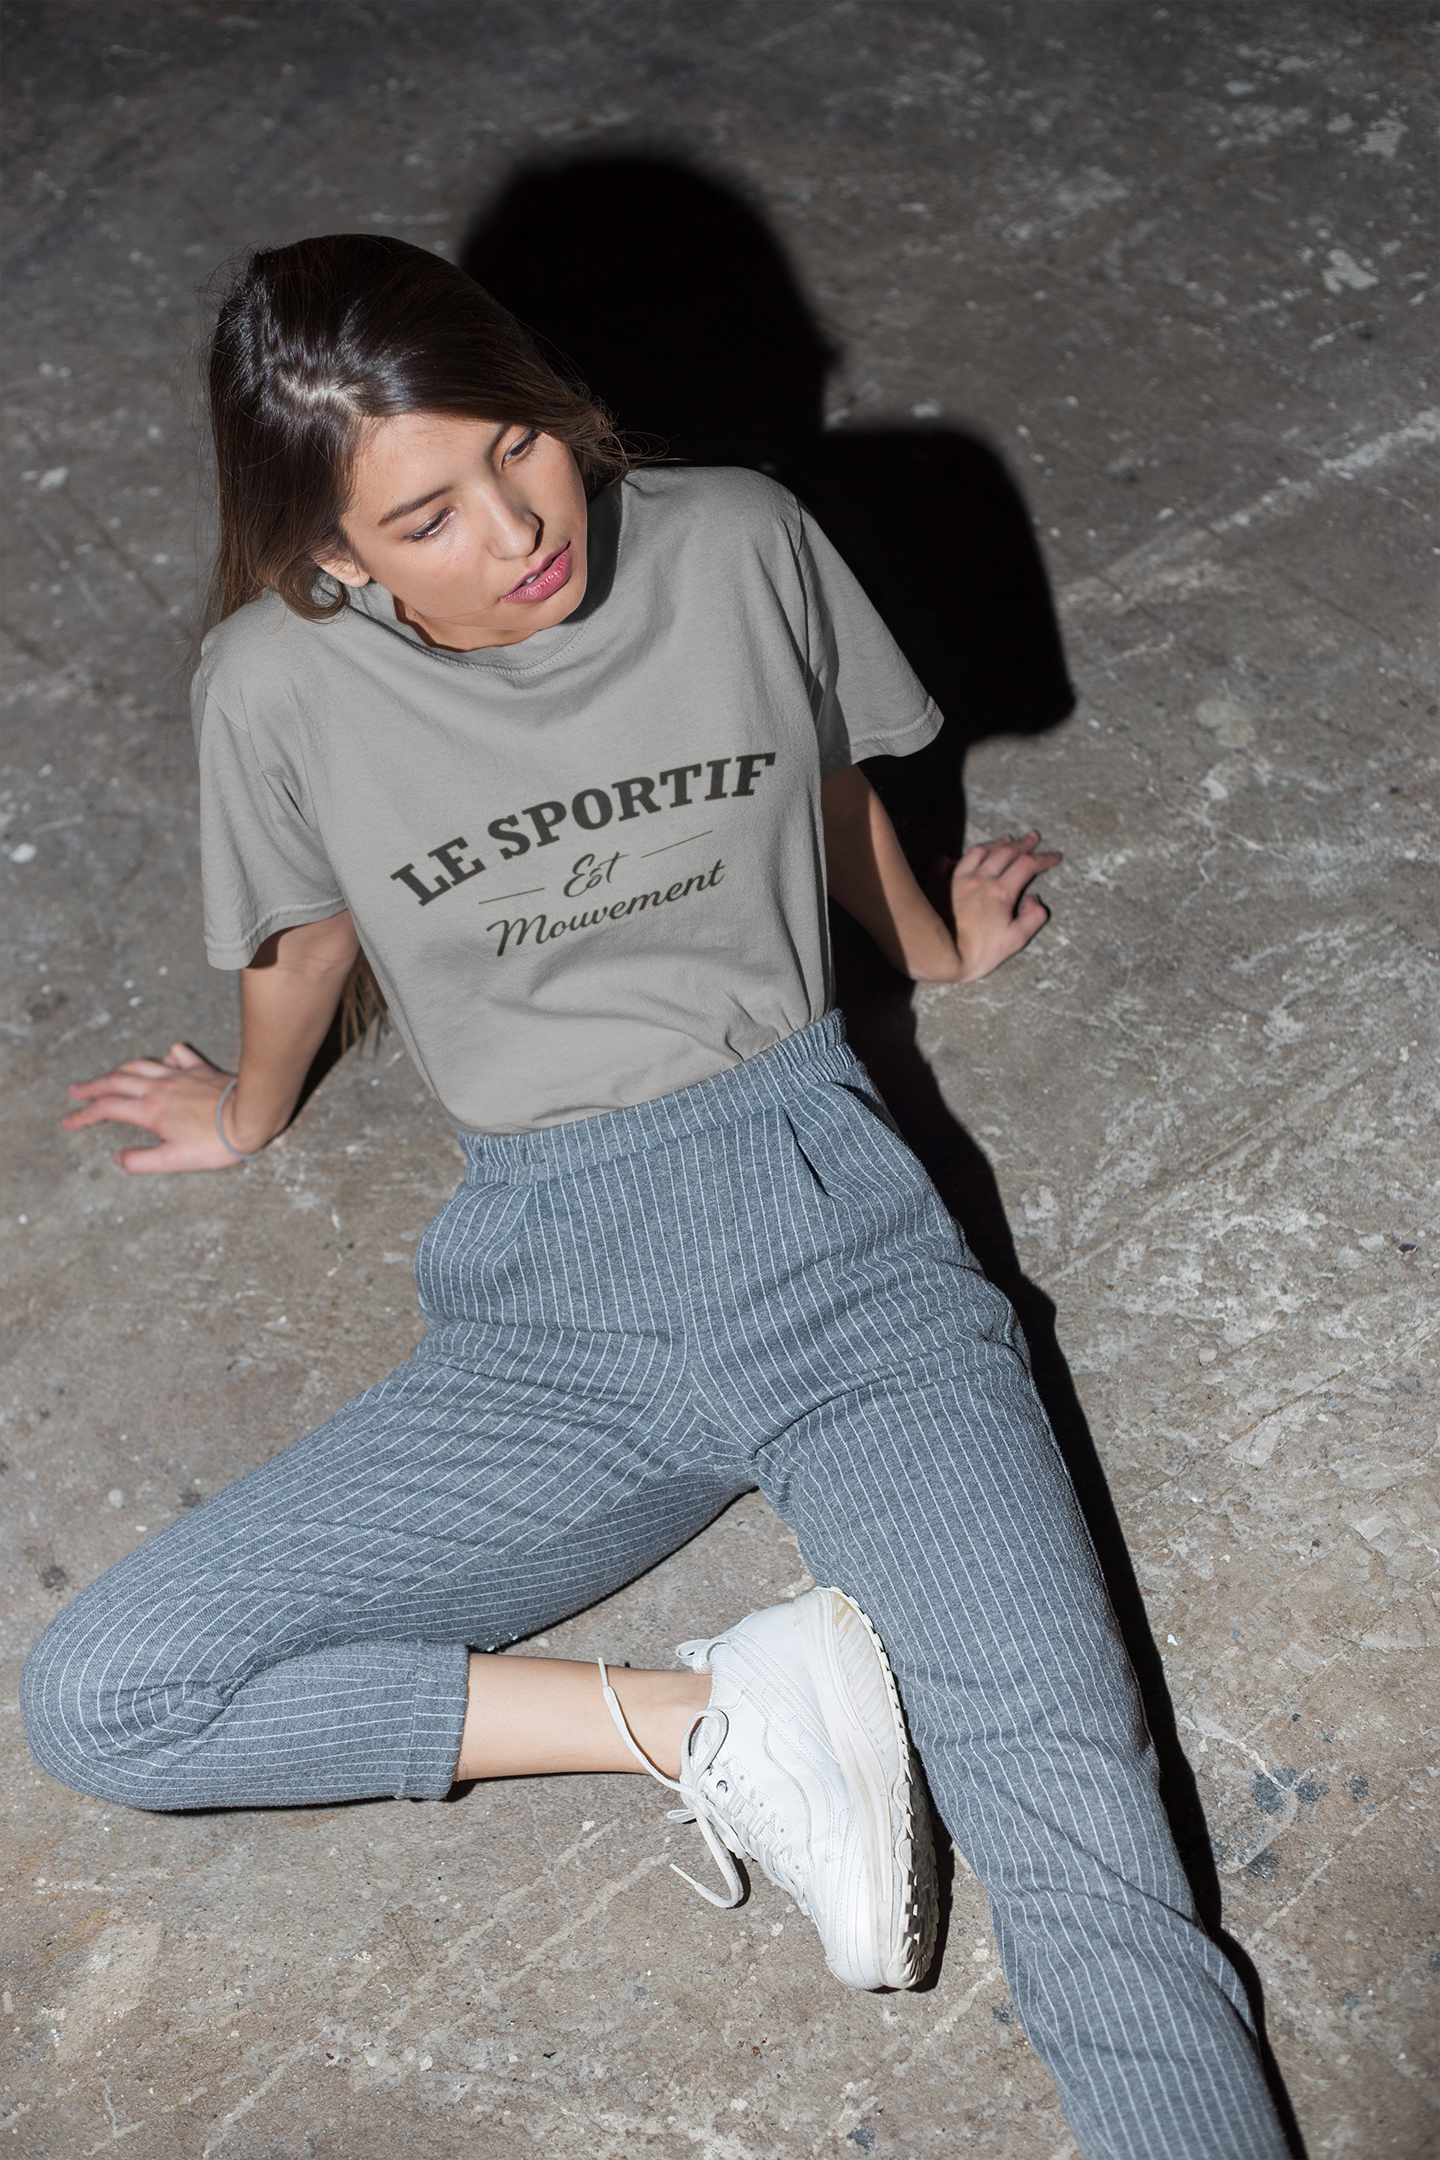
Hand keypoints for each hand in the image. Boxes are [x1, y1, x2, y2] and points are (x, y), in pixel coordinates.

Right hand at [62, 1041, 244, 1173]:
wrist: (251, 1116)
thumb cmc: (216, 1143)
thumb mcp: (175, 1161)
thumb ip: (142, 1161)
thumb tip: (118, 1159)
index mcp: (150, 1110)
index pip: (107, 1109)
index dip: (83, 1115)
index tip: (69, 1121)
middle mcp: (160, 1088)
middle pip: (116, 1081)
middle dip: (91, 1087)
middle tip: (74, 1091)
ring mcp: (180, 1075)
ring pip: (140, 1065)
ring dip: (119, 1070)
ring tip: (108, 1075)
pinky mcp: (201, 1070)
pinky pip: (177, 1056)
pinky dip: (163, 1057)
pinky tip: (162, 1060)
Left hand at [926, 831, 1060, 982]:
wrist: (939, 956)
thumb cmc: (977, 953)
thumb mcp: (1015, 940)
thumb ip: (1033, 917)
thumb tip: (1034, 899)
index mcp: (1000, 891)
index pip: (1028, 865)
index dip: (1044, 859)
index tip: (1054, 857)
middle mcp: (979, 879)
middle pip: (1005, 852)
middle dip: (1023, 844)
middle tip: (1033, 838)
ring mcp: (956, 880)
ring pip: (978, 852)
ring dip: (995, 844)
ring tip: (1005, 840)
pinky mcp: (938, 886)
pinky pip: (946, 863)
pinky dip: (957, 857)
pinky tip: (960, 858)